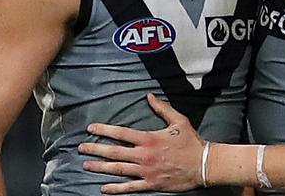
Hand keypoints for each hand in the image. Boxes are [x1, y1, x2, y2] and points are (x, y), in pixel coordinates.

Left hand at [78, 93, 205, 193]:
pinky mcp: (151, 184)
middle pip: (115, 152)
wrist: (203, 164)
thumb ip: (162, 108)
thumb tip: (149, 96)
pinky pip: (129, 187)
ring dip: (100, 167)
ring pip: (118, 169)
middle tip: (81, 148)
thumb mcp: (178, 121)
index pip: (121, 133)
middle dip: (96, 149)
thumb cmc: (191, 141)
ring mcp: (146, 171)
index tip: (91, 128)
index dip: (104, 130)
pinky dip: (115, 188)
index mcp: (149, 138)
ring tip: (86, 165)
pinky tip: (103, 188)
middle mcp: (144, 155)